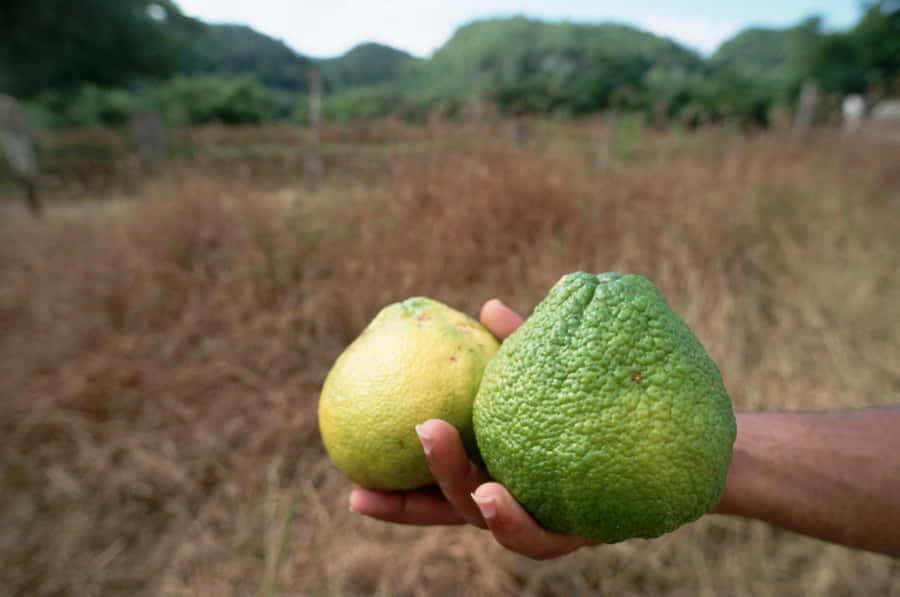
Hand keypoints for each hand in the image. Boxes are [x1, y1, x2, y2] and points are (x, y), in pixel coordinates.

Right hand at [348, 298, 597, 558]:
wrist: (678, 429)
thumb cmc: (605, 392)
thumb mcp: (559, 365)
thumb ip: (522, 347)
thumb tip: (487, 308)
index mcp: (501, 469)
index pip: (440, 492)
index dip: (397, 500)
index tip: (354, 493)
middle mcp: (521, 501)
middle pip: (459, 513)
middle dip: (421, 502)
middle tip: (383, 475)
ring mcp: (553, 520)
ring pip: (502, 531)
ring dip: (478, 512)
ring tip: (471, 488)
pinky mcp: (589, 531)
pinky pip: (548, 535)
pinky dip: (518, 520)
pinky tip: (497, 494)